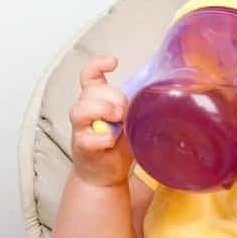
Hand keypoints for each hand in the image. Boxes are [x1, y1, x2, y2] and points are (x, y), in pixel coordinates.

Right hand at [68, 56, 133, 185]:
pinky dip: (102, 138)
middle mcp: (85, 110)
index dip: (97, 65)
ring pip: (81, 109)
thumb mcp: (130, 118)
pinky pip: (87, 138)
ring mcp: (80, 128)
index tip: (113, 63)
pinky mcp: (81, 147)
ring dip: (103, 110)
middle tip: (126, 110)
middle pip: (91, 90)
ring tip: (118, 120)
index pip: (89, 75)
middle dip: (113, 96)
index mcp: (96, 99)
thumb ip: (134, 103)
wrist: (107, 174)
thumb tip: (155, 87)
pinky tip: (110, 141)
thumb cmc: (119, 144)